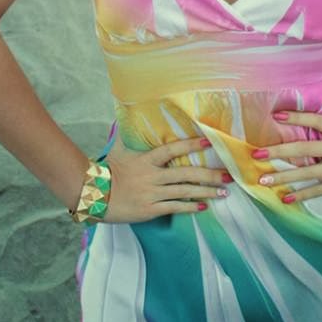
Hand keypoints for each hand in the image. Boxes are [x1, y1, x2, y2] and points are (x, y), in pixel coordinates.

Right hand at [102, 137, 230, 222]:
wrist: (94, 195)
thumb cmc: (108, 170)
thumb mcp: (119, 149)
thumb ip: (128, 133)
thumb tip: (128, 112)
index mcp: (147, 160)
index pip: (172, 149)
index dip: (191, 145)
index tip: (209, 142)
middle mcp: (152, 176)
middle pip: (186, 174)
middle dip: (209, 174)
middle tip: (228, 175)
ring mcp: (152, 194)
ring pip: (184, 192)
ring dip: (206, 191)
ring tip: (223, 192)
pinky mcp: (150, 210)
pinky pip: (175, 208)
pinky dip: (190, 207)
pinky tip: (204, 206)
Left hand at [253, 110, 321, 203]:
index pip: (316, 120)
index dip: (297, 117)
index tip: (276, 116)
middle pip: (303, 149)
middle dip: (278, 152)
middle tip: (257, 155)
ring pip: (307, 173)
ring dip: (283, 176)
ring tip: (263, 180)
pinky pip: (319, 190)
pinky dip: (302, 195)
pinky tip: (285, 198)